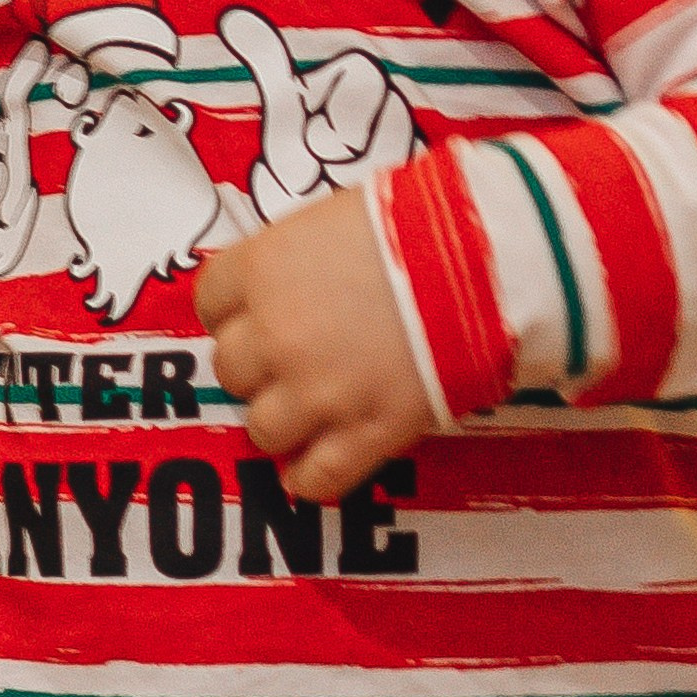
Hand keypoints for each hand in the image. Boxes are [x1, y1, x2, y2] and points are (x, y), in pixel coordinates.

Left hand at [195, 186, 433, 500]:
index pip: (209, 301)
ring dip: (284, 420)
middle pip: (231, 369)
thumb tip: (291, 283)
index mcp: (263, 270)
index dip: (235, 310)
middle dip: (260, 365)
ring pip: (262, 429)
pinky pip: (316, 477)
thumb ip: (297, 259)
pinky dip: (312, 476)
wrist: (486, 261)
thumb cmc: (418, 223)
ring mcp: (317, 391)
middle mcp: (275, 335)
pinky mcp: (366, 433)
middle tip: (296, 356)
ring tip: (316, 407)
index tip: (258, 313)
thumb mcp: (338, 218)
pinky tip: (320, 464)